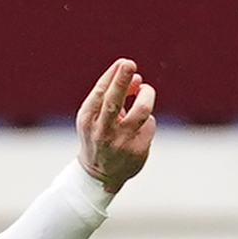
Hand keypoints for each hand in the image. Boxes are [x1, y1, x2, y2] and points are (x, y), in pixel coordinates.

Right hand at [75, 59, 156, 192]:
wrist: (98, 176)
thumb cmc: (98, 135)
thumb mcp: (96, 116)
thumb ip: (113, 95)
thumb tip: (137, 77)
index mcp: (88, 120)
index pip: (100, 93)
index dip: (113, 76)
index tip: (124, 62)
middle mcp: (102, 131)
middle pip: (114, 102)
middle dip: (122, 81)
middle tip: (130, 64)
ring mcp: (120, 142)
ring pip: (142, 111)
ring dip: (147, 94)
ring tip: (145, 90)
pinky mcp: (137, 151)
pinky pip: (150, 124)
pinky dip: (147, 121)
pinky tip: (139, 127)